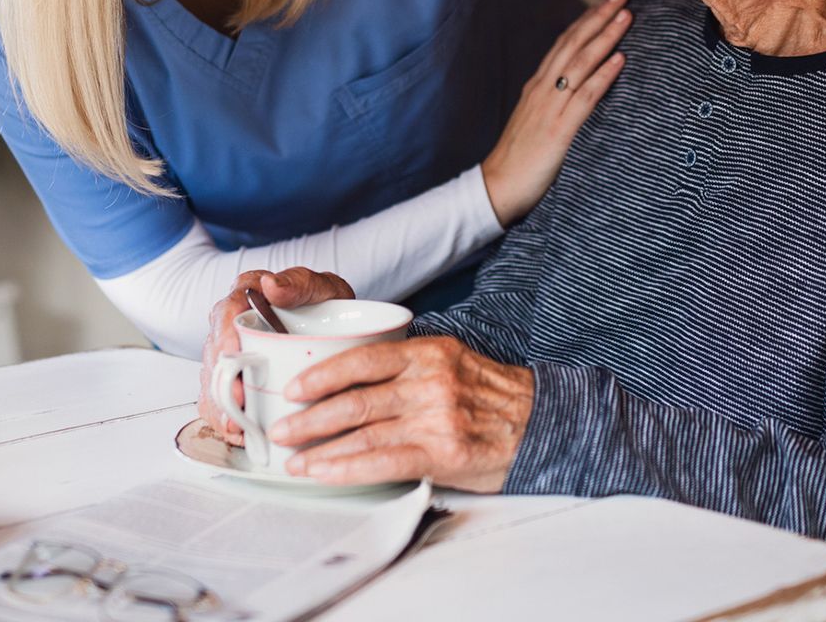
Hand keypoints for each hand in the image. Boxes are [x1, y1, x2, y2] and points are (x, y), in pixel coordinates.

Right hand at [197, 266, 354, 444]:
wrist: (341, 328)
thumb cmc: (327, 305)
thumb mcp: (322, 288)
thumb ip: (299, 283)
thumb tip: (271, 285)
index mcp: (246, 296)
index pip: (225, 314)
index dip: (225, 338)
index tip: (234, 356)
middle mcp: (231, 326)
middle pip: (215, 355)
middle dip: (222, 383)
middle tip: (238, 404)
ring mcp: (231, 356)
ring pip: (213, 382)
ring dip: (221, 407)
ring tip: (237, 428)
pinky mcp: (236, 382)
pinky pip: (220, 402)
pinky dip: (226, 421)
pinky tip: (239, 434)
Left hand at [269, 336, 533, 491]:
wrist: (543, 424)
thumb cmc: (493, 397)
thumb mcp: (453, 362)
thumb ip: (409, 366)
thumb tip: (354, 379)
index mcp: (428, 352)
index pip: (364, 358)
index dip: (324, 374)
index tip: (296, 387)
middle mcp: (429, 381)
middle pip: (356, 397)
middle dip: (310, 416)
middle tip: (282, 428)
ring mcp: (436, 417)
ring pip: (363, 432)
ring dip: (321, 448)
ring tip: (295, 459)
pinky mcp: (443, 452)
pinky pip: (384, 461)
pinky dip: (349, 468)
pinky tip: (327, 473)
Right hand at [481, 0, 630, 224]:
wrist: (497, 186)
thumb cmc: (518, 158)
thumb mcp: (534, 121)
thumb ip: (551, 103)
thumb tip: (574, 91)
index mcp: (537, 87)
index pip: (563, 45)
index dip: (584, 22)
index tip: (604, 5)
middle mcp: (543, 89)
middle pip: (573, 44)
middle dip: (598, 18)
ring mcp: (550, 107)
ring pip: (581, 63)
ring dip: (605, 37)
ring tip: (626, 17)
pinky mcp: (559, 129)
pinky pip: (585, 96)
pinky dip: (603, 75)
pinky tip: (619, 60)